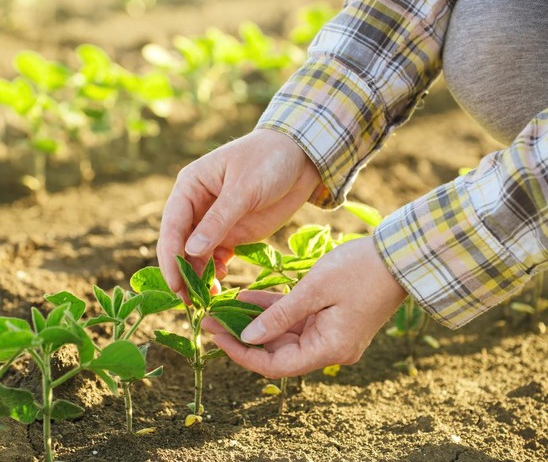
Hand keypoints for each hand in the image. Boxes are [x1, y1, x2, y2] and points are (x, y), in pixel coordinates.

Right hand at [157, 129, 320, 291]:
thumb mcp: (245, 189)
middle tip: (189, 302)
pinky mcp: (232, 233)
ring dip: (199, 276)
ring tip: (207, 298)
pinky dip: (216, 272)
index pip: (172, 226)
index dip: (171, 257)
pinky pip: (216, 258)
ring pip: (197, 255)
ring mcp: (214, 222)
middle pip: (180, 244)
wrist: (302, 159)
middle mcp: (197, 206)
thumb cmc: (269, 161)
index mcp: (190, 187)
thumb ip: (219, 220)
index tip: (176, 284)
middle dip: (182, 272)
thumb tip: (190, 251)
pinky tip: (222, 284)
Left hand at [211, 237, 406, 377]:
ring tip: (223, 307)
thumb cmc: (360, 270)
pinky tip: (247, 298)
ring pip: (284, 333)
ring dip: (256, 321)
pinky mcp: (331, 318)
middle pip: (277, 351)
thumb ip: (279, 315)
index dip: (243, 354)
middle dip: (243, 335)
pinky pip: (296, 319)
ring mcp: (331, 333)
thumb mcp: (314, 290)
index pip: (276, 365)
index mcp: (329, 349)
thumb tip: (247, 337)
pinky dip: (275, 310)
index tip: (215, 337)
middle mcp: (330, 348)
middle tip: (210, 318)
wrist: (399, 256)